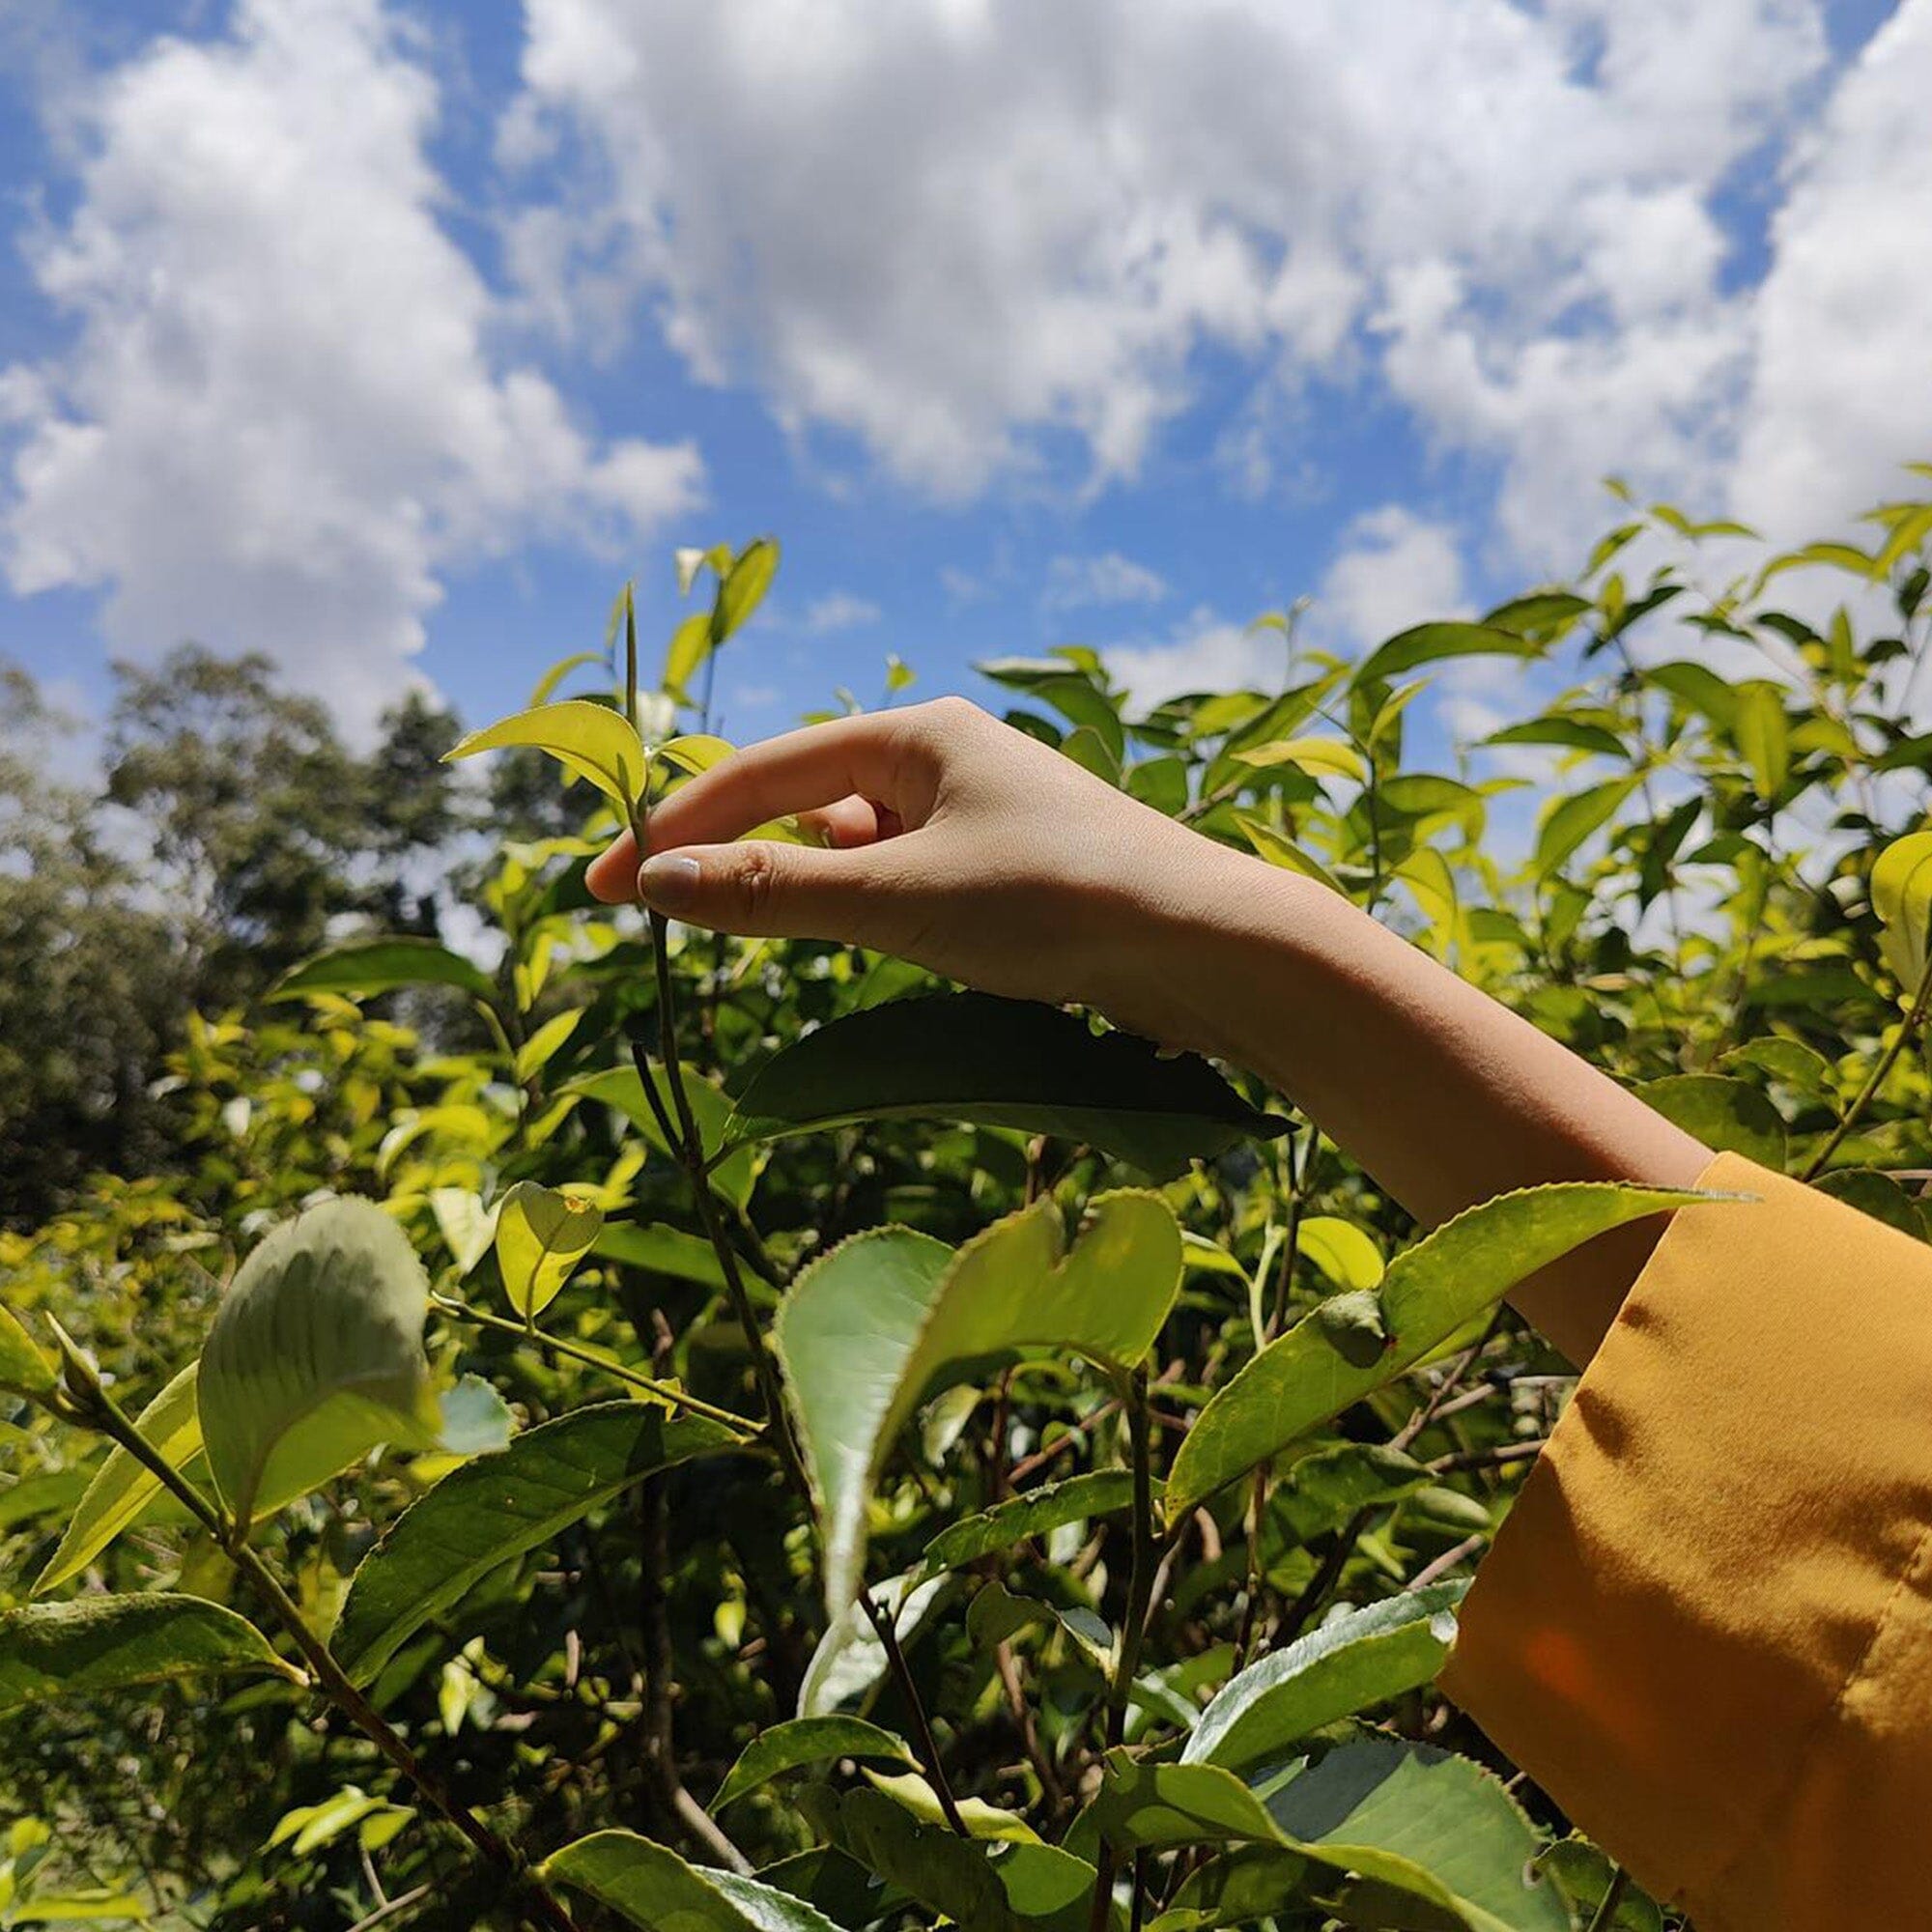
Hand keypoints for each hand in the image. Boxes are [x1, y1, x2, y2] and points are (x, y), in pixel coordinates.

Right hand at [585, 697, 1230, 1038]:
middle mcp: (943, 760)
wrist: (1208, 949)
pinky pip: (905, 881)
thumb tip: (653, 879)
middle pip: (802, 803)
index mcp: (916, 734)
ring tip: (760, 937)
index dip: (676, 828)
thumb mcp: (898, 898)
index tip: (597, 884)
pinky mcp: (1007, 872)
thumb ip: (774, 894)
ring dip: (805, 890)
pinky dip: (866, 911)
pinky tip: (872, 947)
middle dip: (731, 857)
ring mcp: (977, 816)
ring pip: (855, 850)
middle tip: (656, 915)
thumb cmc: (1056, 903)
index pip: (763, 773)